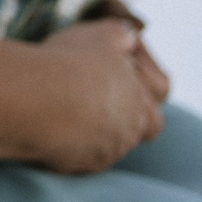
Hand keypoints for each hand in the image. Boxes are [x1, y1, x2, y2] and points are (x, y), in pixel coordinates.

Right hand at [34, 17, 168, 173]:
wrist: (40, 101)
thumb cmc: (75, 65)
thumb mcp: (104, 35)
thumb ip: (122, 35)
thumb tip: (129, 37)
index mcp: (142, 99)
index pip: (161, 88)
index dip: (142, 72)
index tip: (119, 56)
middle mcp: (130, 130)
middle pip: (143, 127)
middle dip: (124, 111)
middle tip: (97, 91)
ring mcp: (105, 152)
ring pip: (109, 141)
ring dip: (95, 125)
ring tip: (64, 102)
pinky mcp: (78, 166)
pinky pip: (78, 154)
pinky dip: (69, 140)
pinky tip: (48, 120)